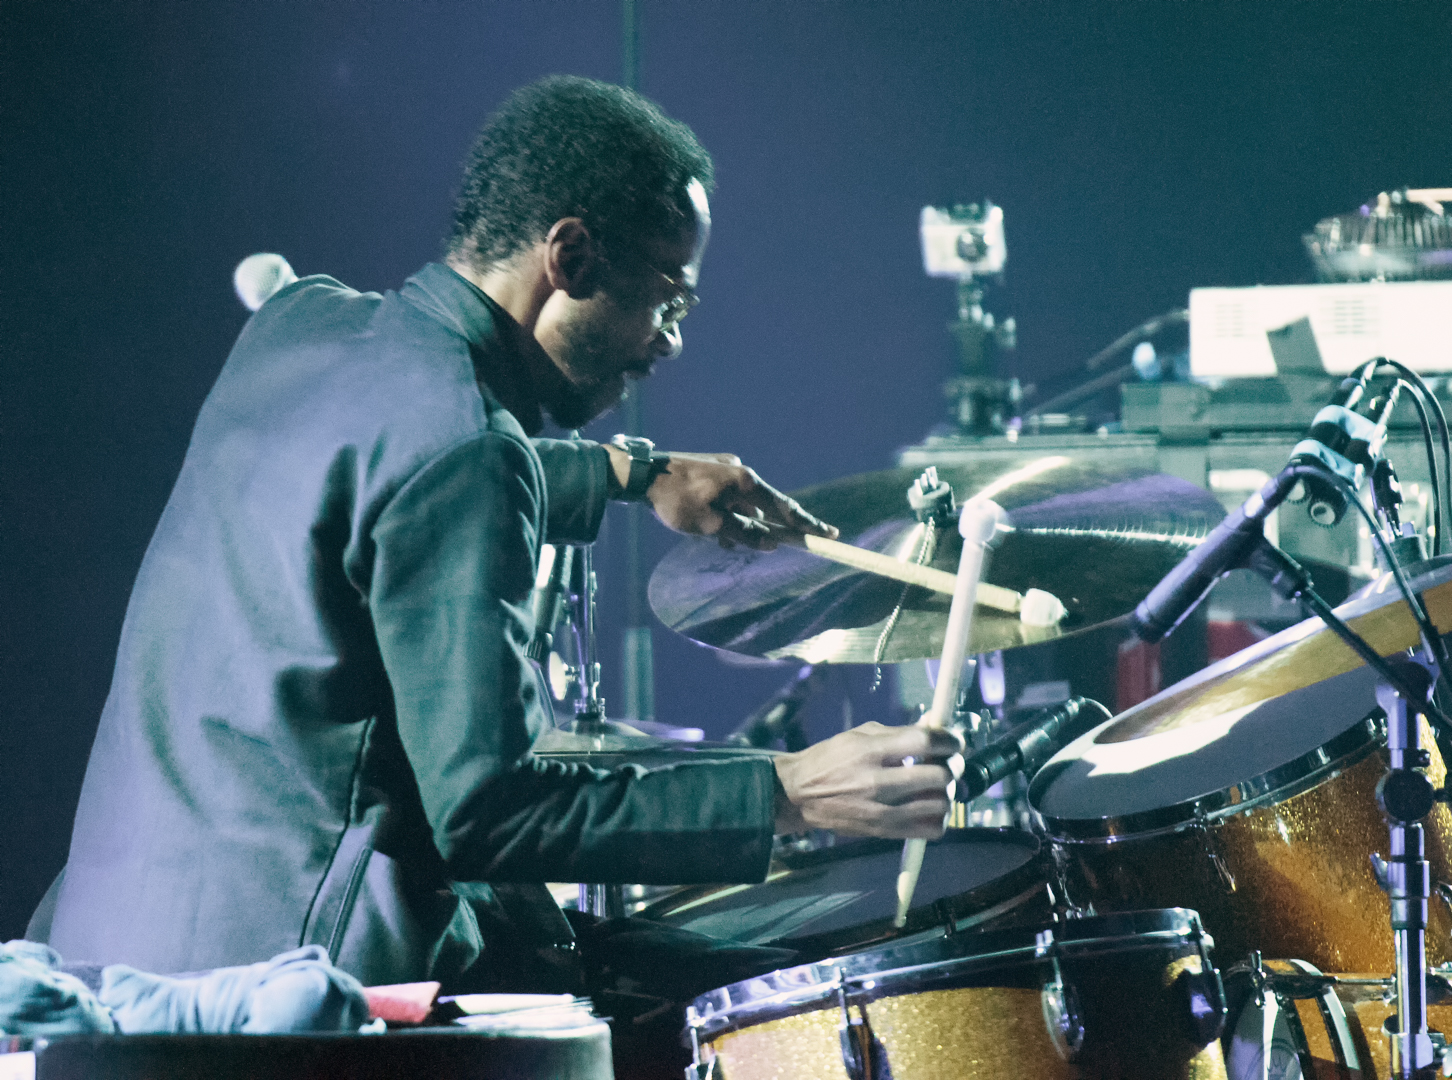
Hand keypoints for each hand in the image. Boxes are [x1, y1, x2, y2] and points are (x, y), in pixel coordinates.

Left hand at [626, 450, 838, 549]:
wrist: (639, 475)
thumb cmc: (675, 501)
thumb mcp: (711, 526)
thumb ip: (744, 534)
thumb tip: (771, 544)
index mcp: (745, 481)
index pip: (784, 507)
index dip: (807, 524)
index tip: (829, 535)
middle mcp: (740, 470)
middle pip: (764, 507)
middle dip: (764, 530)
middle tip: (771, 546)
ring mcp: (725, 469)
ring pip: (742, 505)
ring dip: (738, 525)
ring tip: (720, 542)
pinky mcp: (710, 470)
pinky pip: (727, 498)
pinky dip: (725, 514)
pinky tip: (711, 529)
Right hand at [771, 722, 962, 837]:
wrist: (798, 795)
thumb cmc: (830, 759)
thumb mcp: (859, 735)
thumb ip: (899, 732)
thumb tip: (935, 726)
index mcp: (870, 751)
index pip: (925, 741)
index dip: (949, 740)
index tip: (954, 742)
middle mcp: (877, 781)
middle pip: (938, 775)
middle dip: (951, 766)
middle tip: (947, 764)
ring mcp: (881, 810)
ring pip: (939, 804)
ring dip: (945, 793)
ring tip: (936, 786)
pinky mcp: (883, 832)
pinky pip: (929, 830)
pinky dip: (937, 818)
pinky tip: (928, 808)